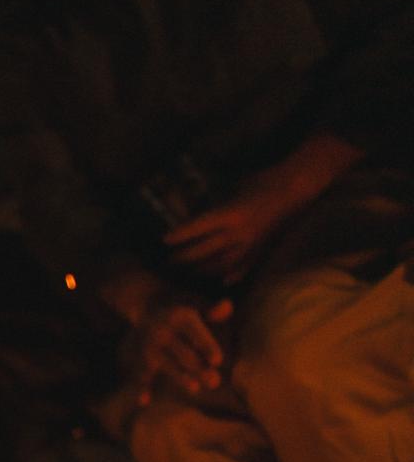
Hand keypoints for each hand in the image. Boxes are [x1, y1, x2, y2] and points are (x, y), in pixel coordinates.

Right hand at [135, 297, 233, 401]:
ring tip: (195, 388)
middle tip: (215, 382)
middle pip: (183, 353)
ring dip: (180, 378)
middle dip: (199, 368)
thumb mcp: (197, 305)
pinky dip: (141, 388)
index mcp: (179, 317)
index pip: (195, 333)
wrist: (145, 307)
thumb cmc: (182, 312)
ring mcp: (150, 347)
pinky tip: (144, 401)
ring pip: (167, 366)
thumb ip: (213, 310)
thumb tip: (227, 306)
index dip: (206, 346)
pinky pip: (142, 376)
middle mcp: (162, 332)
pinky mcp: (142, 360)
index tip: (218, 360)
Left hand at [162, 183, 286, 282]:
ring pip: (220, 265)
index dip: (180, 234)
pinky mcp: (261, 251)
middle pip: (204, 250)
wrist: (297, 188)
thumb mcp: (234, 189)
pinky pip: (242, 269)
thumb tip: (199, 218)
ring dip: (201, 270)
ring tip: (188, 271)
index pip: (198, 227)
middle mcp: (238, 233)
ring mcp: (250, 245)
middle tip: (168, 261)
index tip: (164, 239)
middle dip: (183, 258)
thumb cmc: (264, 181)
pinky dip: (229, 275)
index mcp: (231, 213)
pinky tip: (220, 280)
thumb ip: (218, 207)